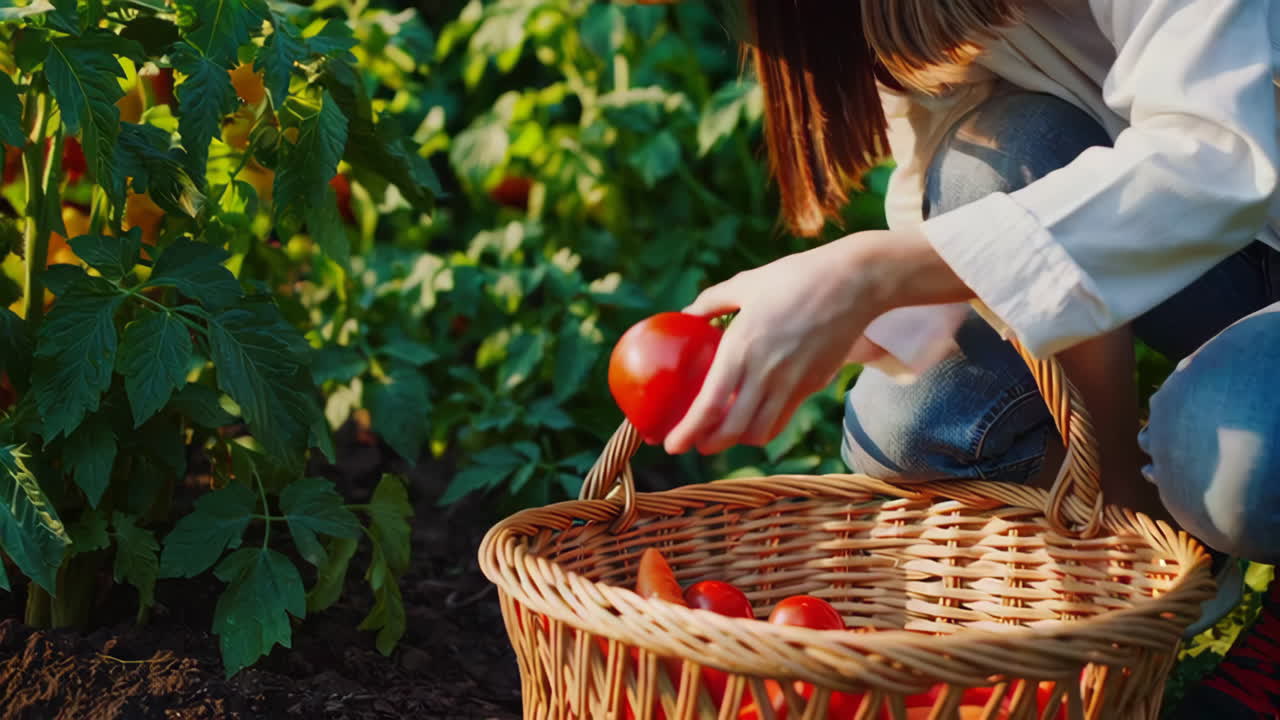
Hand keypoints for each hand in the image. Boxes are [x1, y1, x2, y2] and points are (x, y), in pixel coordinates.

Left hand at [662, 229, 971, 454]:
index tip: (672, 443)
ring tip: (721, 436)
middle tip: (693, 444)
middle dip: (707, 443)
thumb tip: (686, 313)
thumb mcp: (747, 283)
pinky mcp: (812, 386)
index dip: (688, 431)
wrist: (854, 283)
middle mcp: (765, 372)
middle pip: (731, 429)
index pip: (709, 404)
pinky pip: (781, 420)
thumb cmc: (795, 276)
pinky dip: (762, 430)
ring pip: (758, 431)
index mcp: (741, 347)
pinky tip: (752, 423)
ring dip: (736, 441)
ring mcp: (791, 383)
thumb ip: (712, 301)